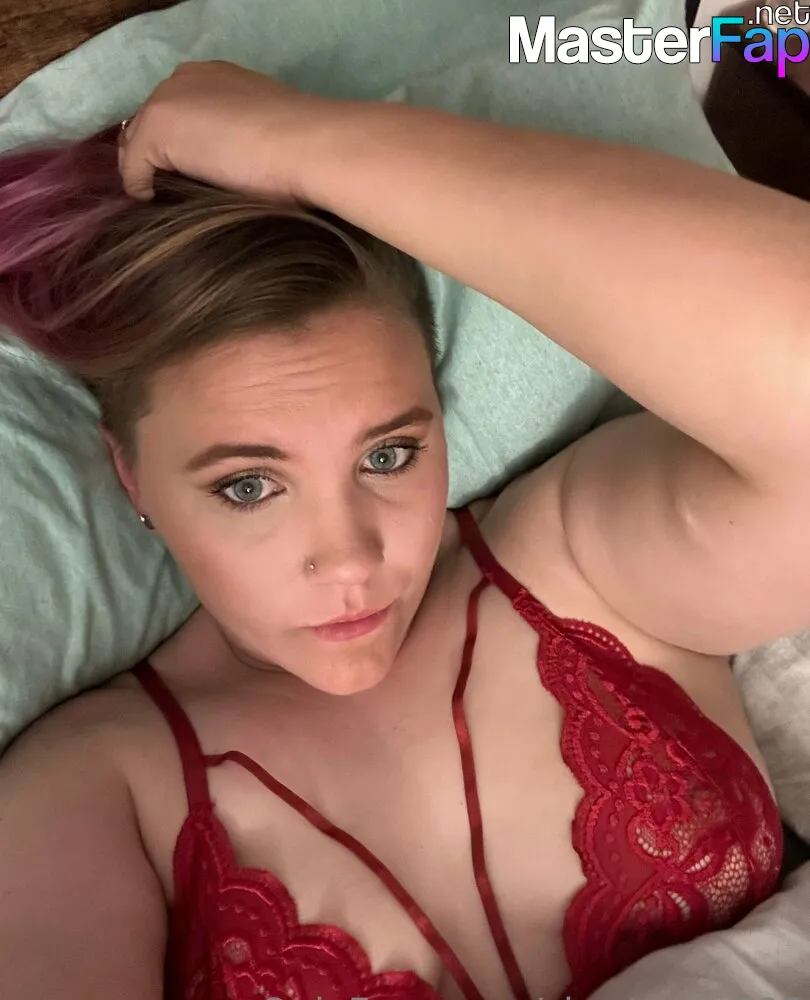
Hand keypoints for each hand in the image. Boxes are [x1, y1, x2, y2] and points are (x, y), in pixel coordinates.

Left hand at [117, 61, 333, 201]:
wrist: (309, 147)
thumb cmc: (301, 149)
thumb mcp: (265, 135)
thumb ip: (237, 139)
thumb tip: (224, 172)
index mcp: (216, 77)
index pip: (179, 110)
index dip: (179, 144)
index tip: (186, 176)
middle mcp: (187, 79)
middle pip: (151, 123)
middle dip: (158, 158)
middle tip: (169, 194)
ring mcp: (168, 101)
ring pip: (138, 144)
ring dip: (150, 173)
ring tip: (165, 203)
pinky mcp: (157, 129)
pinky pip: (132, 167)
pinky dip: (140, 188)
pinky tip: (158, 204)